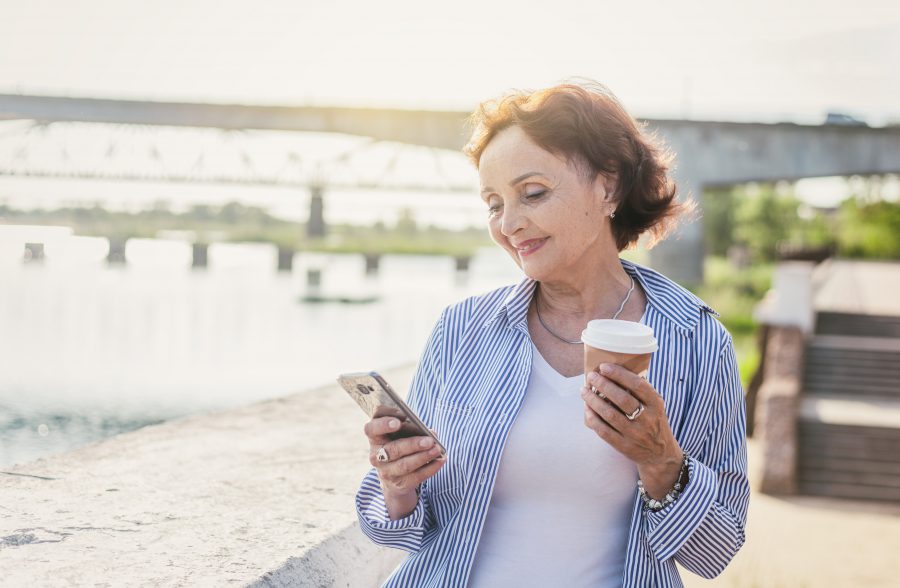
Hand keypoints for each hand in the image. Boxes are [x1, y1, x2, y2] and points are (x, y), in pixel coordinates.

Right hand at [364, 416, 444, 518]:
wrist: (395, 476)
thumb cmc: (400, 444)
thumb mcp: (401, 433)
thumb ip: (412, 428)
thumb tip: (431, 433)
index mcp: (375, 437)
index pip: (371, 429)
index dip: (384, 424)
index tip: (400, 418)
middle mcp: (376, 455)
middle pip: (392, 449)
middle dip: (412, 444)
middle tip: (429, 440)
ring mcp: (386, 472)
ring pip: (404, 465)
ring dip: (423, 457)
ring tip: (437, 449)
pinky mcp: (399, 484)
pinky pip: (416, 477)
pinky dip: (431, 468)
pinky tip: (441, 460)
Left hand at [580, 364, 683, 499]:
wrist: (660, 453)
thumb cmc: (652, 421)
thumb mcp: (654, 405)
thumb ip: (640, 391)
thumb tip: (614, 371)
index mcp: (656, 404)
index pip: (638, 385)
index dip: (619, 374)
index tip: (604, 367)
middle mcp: (647, 419)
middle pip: (622, 399)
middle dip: (603, 385)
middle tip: (591, 377)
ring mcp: (636, 434)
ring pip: (610, 415)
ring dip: (593, 400)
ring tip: (584, 391)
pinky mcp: (625, 446)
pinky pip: (604, 431)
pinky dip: (593, 419)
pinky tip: (587, 409)